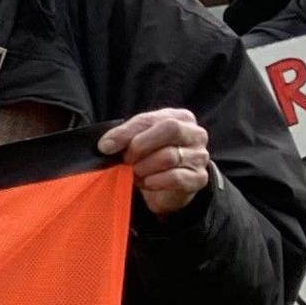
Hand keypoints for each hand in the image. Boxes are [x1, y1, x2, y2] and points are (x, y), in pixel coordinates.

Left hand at [99, 107, 214, 214]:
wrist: (164, 187)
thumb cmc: (149, 156)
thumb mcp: (135, 139)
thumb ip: (123, 136)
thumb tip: (106, 145)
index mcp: (180, 118)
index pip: (151, 119)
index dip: (126, 133)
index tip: (106, 147)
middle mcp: (195, 134)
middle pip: (170, 129)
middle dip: (140, 146)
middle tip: (126, 160)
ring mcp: (200, 156)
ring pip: (169, 156)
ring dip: (144, 167)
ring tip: (135, 173)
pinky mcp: (199, 178)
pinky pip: (175, 178)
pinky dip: (154, 181)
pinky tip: (146, 183)